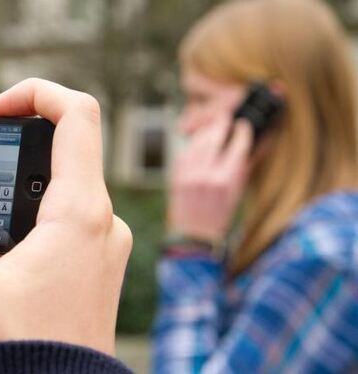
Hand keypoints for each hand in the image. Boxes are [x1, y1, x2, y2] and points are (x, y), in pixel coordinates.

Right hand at [0, 78, 132, 354]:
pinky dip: (5, 253)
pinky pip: (45, 243)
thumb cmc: (21, 350)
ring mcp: (97, 249)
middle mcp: (100, 224)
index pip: (76, 114)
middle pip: (50, 162)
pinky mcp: (88, 272)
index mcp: (80, 211)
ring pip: (38, 210)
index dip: (35, 94)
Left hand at [168, 114, 252, 240]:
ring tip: (213, 125)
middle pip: (214, 139)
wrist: (194, 236)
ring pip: (197, 143)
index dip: (241, 133)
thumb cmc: (220, 216)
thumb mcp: (237, 193)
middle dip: (221, 124)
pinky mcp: (176, 176)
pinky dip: (192, 145)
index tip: (243, 125)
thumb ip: (241, 167)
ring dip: (205, 131)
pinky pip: (185, 153)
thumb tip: (248, 145)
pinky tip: (198, 141)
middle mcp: (206, 174)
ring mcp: (188, 175)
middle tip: (225, 116)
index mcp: (225, 180)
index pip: (237, 146)